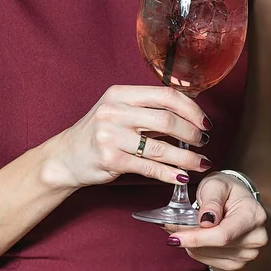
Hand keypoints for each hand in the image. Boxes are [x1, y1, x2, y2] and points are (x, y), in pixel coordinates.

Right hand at [44, 85, 211, 189]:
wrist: (66, 157)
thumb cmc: (97, 133)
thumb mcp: (117, 111)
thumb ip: (147, 109)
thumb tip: (189, 113)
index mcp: (120, 94)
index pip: (165, 95)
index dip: (191, 109)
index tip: (204, 121)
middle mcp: (114, 111)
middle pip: (166, 120)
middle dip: (192, 133)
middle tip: (204, 142)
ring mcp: (110, 136)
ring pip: (161, 148)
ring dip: (187, 158)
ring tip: (201, 163)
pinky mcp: (110, 160)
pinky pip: (149, 167)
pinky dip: (170, 174)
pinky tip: (181, 177)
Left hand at [165, 172, 267, 270]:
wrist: (238, 200)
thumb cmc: (226, 189)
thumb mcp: (216, 185)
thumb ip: (211, 201)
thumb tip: (205, 221)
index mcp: (253, 216)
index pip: (223, 235)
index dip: (196, 238)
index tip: (174, 237)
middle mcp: (255, 238)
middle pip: (215, 246)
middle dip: (188, 237)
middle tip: (169, 227)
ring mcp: (249, 253)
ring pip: (209, 255)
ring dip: (190, 243)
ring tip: (183, 227)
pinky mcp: (238, 262)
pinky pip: (209, 260)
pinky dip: (196, 249)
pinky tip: (194, 236)